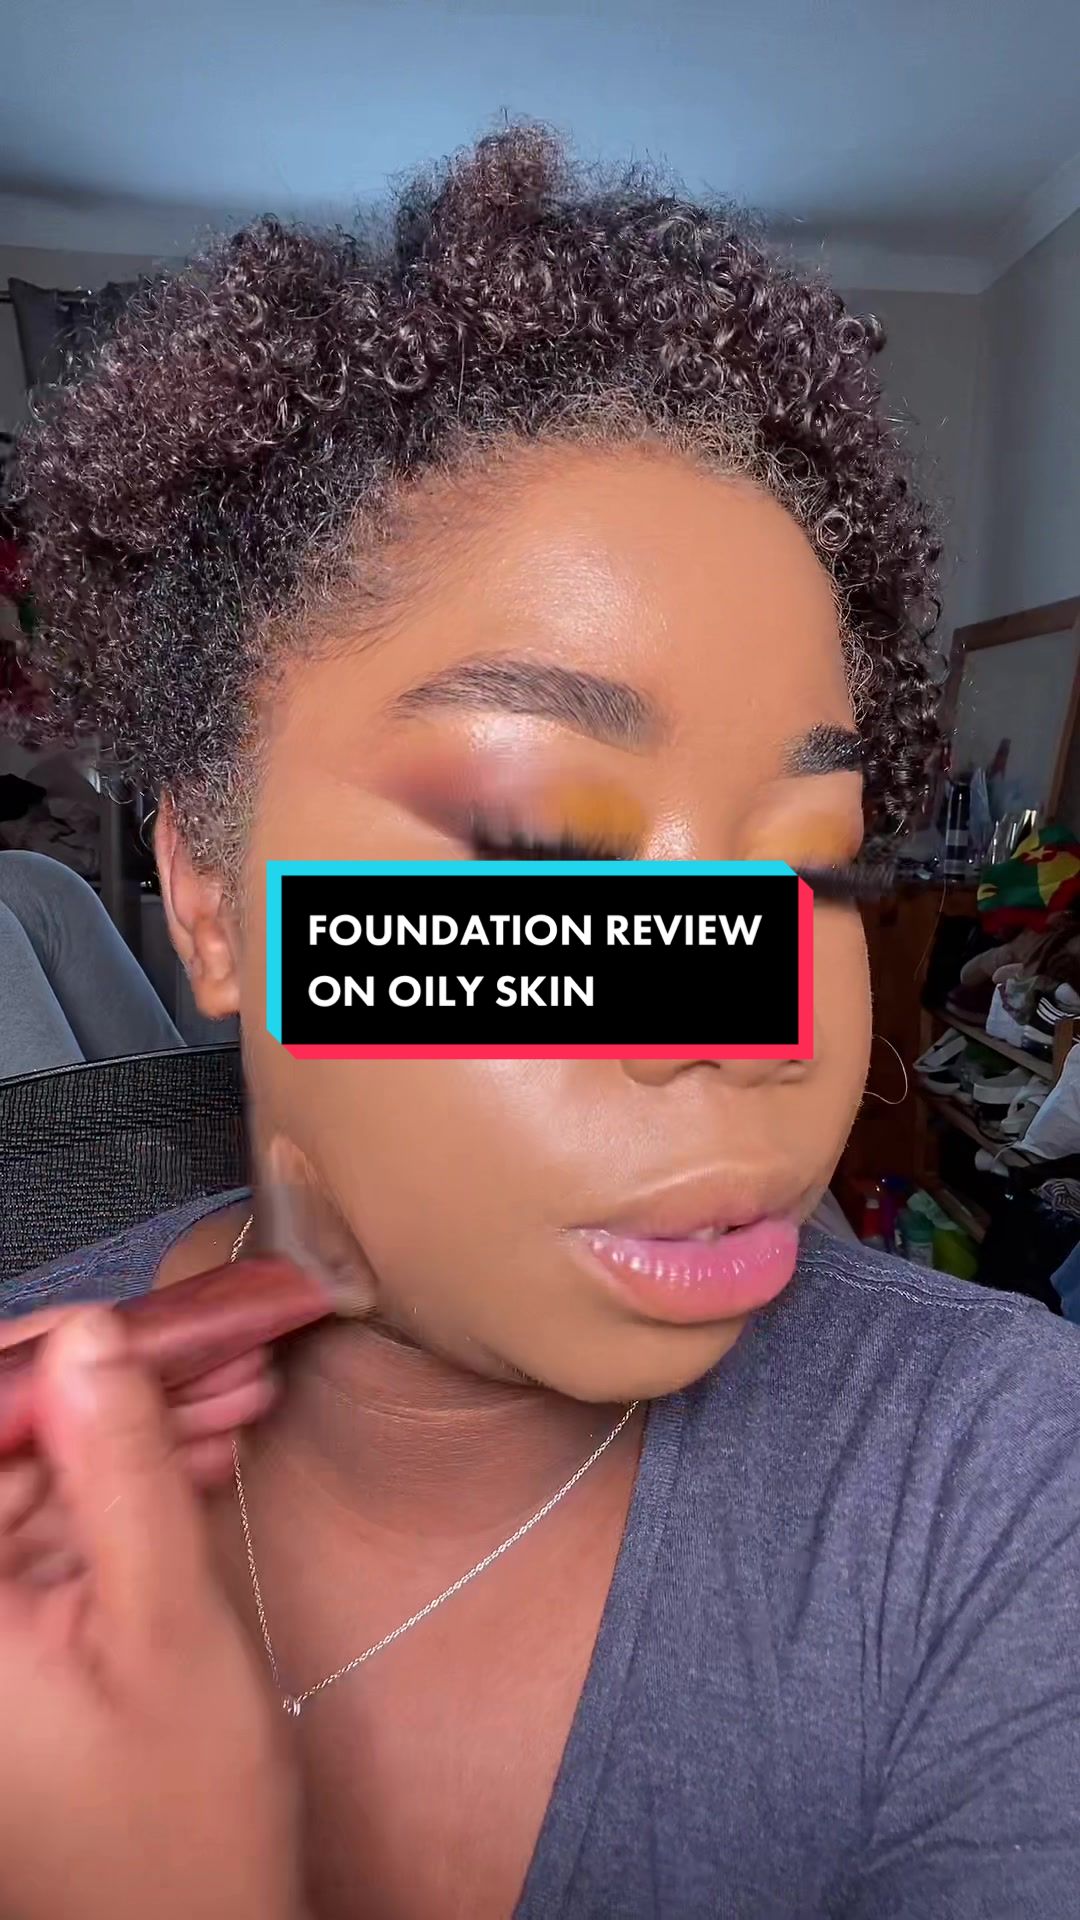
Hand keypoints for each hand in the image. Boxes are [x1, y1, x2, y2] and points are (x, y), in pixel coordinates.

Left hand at [0, 1309, 302, 1919]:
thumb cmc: (176, 1829)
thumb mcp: (163, 1625)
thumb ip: (121, 1471)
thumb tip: (91, 1340)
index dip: (37, 1357)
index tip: (126, 1319)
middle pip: (2, 1444)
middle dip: (106, 1382)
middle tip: (212, 1343)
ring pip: (35, 1475)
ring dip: (128, 1424)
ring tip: (236, 1385)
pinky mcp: (11, 1637)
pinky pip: (53, 1524)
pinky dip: (125, 1482)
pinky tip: (204, 1446)